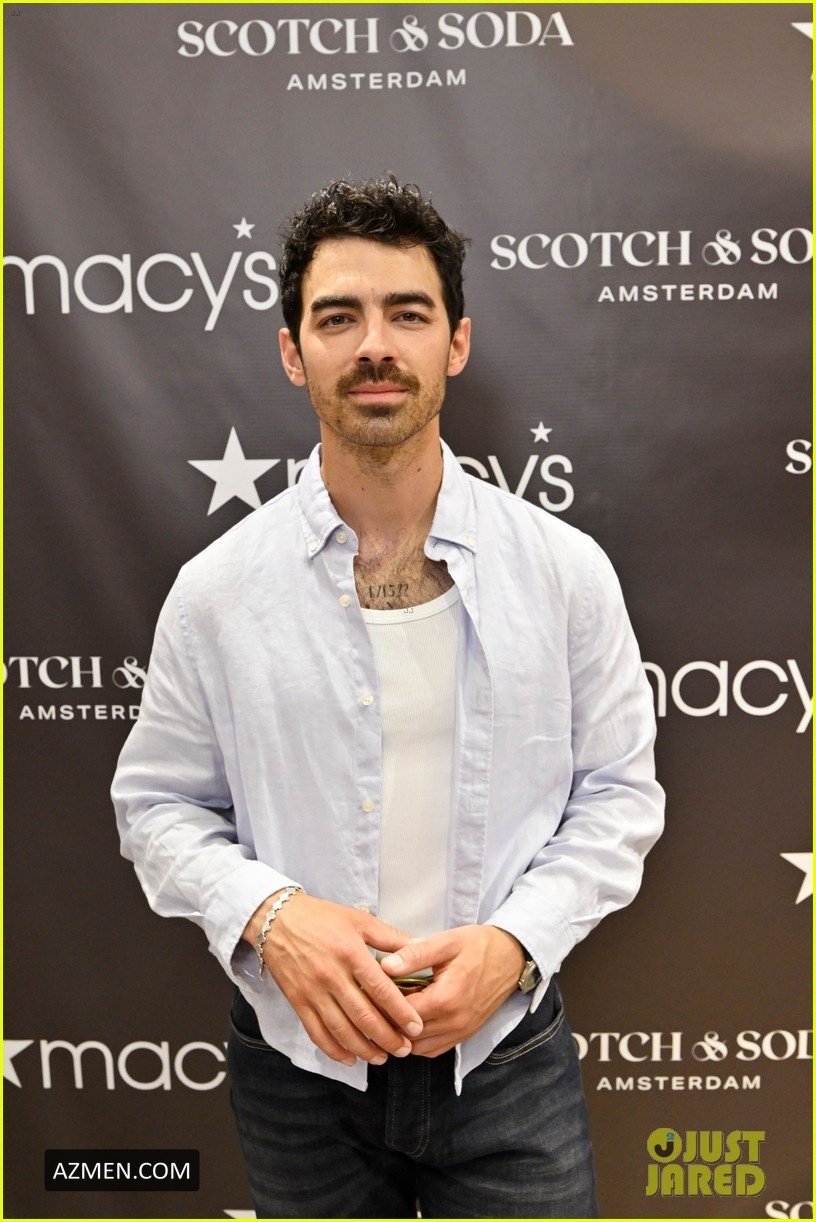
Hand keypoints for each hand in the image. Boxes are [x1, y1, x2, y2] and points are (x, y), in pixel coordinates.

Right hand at [244, 893, 423, 1067]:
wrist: (277, 920)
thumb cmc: (321, 917)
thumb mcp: (358, 920)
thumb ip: (389, 937)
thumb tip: (419, 946)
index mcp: (350, 953)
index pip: (380, 990)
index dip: (400, 1012)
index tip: (416, 1027)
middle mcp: (332, 975)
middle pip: (364, 1016)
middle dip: (387, 1037)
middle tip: (404, 1050)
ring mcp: (312, 991)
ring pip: (341, 1030)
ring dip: (364, 1049)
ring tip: (382, 1058)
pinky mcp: (297, 1001)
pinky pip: (316, 1032)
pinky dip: (334, 1050)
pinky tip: (349, 1058)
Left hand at [380, 925, 525, 1057]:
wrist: (511, 957)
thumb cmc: (478, 945)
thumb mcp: (447, 941)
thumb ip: (415, 954)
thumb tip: (385, 966)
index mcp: (447, 999)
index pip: (402, 1014)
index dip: (383, 1004)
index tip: (371, 991)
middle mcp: (454, 1022)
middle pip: (408, 1035)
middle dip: (389, 1020)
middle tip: (376, 1002)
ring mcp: (461, 1032)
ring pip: (419, 1048)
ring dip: (402, 1035)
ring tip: (392, 1012)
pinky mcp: (465, 1035)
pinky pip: (434, 1050)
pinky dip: (418, 1042)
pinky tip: (411, 1021)